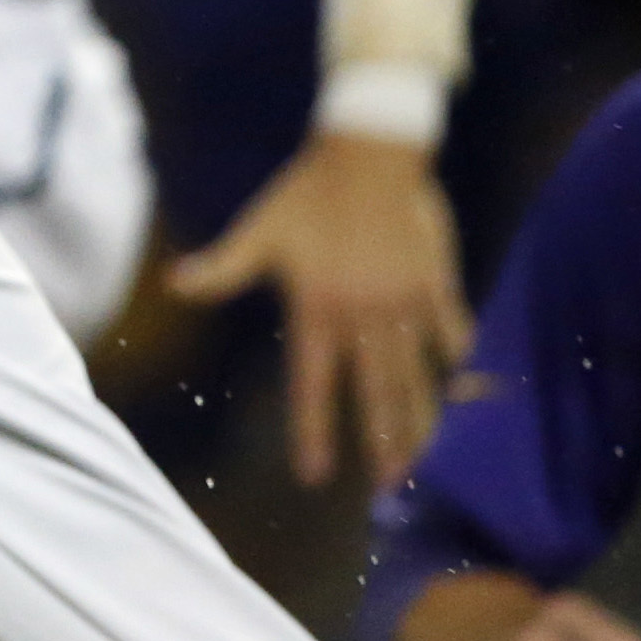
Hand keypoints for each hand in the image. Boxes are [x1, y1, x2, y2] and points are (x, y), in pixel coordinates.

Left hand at [170, 129, 471, 487]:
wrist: (368, 154)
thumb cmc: (306, 193)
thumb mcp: (259, 231)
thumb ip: (222, 267)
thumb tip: (173, 284)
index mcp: (319, 311)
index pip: (313, 386)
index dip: (312, 431)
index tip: (315, 475)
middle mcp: (365, 318)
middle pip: (377, 394)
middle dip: (384, 443)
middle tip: (392, 486)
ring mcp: (406, 305)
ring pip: (417, 375)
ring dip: (423, 418)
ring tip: (427, 455)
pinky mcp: (435, 284)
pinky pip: (451, 329)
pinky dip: (457, 356)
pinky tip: (466, 382)